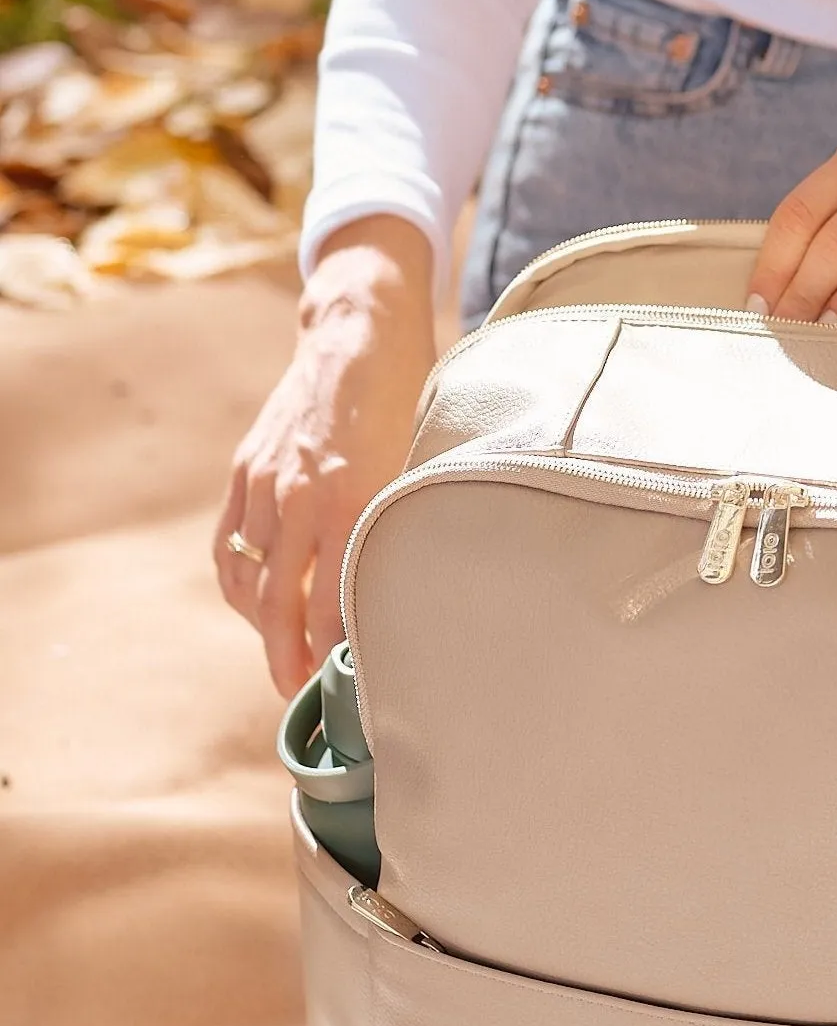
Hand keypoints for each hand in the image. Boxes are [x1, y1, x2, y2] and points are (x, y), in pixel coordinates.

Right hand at [215, 216, 437, 695]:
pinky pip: (229, 542)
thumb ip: (403, 517)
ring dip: (260, 622)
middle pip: (281, 597)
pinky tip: (257, 607)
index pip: (331, 595)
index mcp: (349, 494)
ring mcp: (264, 479)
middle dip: (287, 653)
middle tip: (300, 694)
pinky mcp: (246, 468)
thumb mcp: (418, 459)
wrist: (359, 330)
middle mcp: (298, 491)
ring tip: (282, 656)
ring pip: (248, 574)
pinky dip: (239, 582)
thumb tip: (410, 583)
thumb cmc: (408, 395)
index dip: (333, 645)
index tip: (346, 682)